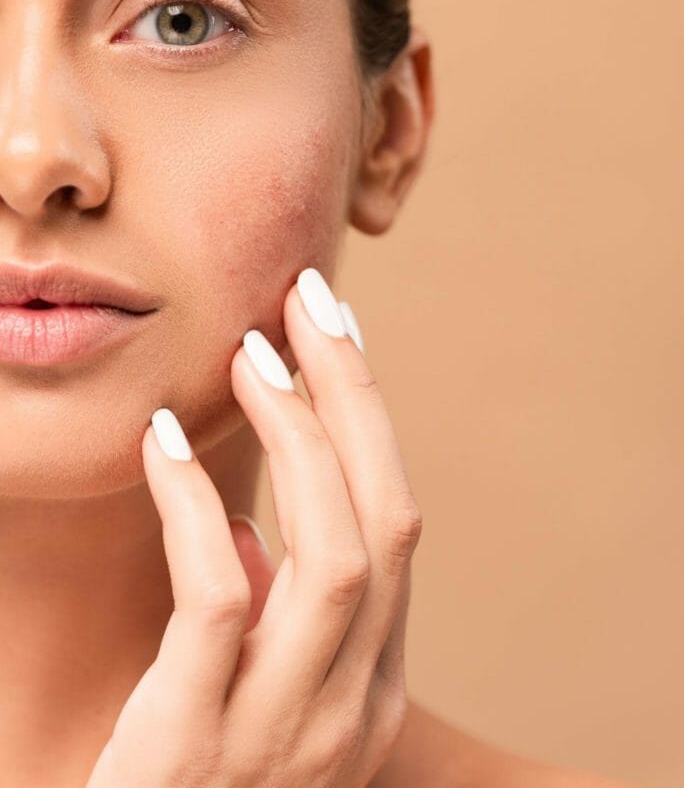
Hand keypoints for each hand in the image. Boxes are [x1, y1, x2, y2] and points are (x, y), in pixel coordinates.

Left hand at [85, 267, 422, 787]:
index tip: (331, 331)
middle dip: (352, 396)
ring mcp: (285, 737)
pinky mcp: (195, 748)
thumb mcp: (254, 700)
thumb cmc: (189, 787)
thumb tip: (249, 527)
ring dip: (298, 436)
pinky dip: (197, 510)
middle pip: (385, 519)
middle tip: (307, 302)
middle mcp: (353, 708)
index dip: (368, 417)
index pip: (397, 522)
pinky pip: (220, 601)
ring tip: (253, 355)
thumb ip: (270, 619)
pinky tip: (164, 444)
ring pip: (334, 553)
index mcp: (373, 687)